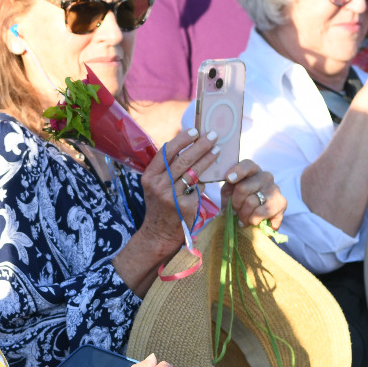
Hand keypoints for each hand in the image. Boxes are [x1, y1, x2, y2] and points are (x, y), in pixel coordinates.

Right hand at [136, 128, 220, 252]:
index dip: (181, 139)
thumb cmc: (160, 207)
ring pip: (194, 172)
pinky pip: (198, 189)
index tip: (195, 130)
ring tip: (217, 150)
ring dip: (208, 159)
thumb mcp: (155, 187)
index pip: (166, 152)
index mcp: (149, 176)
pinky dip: (204, 183)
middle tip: (213, 135)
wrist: (158, 235)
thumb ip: (166, 170)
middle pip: (183, 160)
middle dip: (200, 145)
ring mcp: (171, 196)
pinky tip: (209, 178)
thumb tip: (187, 147)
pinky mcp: (185, 206)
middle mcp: (159, 185)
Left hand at [218, 159, 286, 228]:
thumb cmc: (240, 202)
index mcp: (252, 171)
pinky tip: (254, 222)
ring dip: (244, 215)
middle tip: (235, 212)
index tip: (229, 179)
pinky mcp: (282, 202)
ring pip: (251, 202)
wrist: (253, 219)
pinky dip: (255, 220)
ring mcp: (274, 189)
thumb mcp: (229, 194)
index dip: (238, 171)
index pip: (247, 165)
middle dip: (235, 204)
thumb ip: (227, 189)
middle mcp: (265, 177)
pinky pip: (264, 212)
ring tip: (243, 220)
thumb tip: (229, 189)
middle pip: (243, 188)